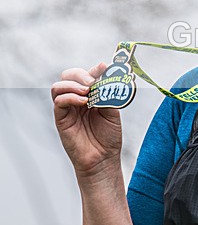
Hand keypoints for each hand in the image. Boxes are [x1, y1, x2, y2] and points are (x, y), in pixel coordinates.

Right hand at [52, 63, 123, 178]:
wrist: (103, 158)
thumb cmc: (108, 136)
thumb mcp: (112, 111)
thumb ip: (107, 94)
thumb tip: (106, 78)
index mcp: (91, 95)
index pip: (87, 76)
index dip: (94, 69)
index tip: (103, 66)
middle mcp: (77, 99)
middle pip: (68, 76)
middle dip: (80, 74)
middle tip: (92, 81)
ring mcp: (68, 108)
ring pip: (59, 86)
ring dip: (73, 84)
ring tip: (87, 91)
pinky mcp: (61, 118)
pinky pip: (58, 101)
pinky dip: (70, 97)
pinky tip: (83, 102)